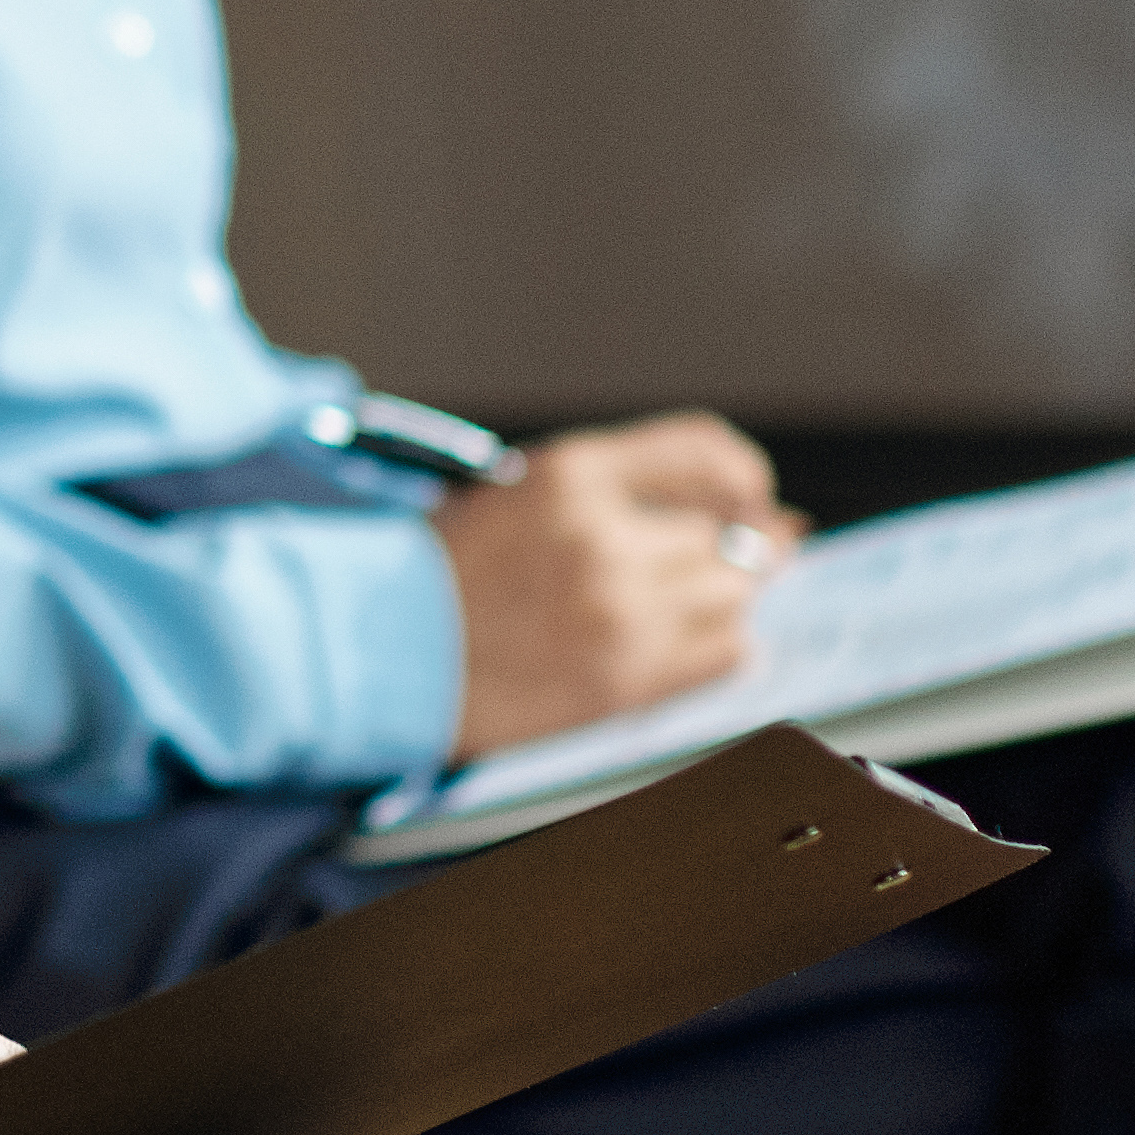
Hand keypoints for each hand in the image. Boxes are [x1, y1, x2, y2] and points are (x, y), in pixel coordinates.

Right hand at [437, 411, 787, 760]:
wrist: (383, 649)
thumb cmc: (446, 573)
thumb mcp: (523, 494)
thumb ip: (623, 493)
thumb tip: (751, 509)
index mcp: (571, 476)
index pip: (706, 454)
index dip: (741, 476)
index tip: (750, 495)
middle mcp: (605, 539)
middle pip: (728, 537)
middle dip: (731, 550)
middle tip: (700, 564)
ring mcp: (621, 614)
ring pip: (734, 597)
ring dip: (719, 600)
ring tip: (667, 606)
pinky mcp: (627, 681)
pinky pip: (725, 656)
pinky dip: (720, 647)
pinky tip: (677, 642)